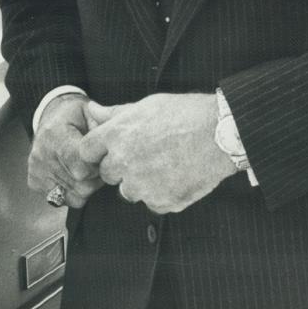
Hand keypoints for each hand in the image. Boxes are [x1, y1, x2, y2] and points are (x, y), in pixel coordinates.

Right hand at [27, 94, 105, 209]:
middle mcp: (41, 154)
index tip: (100, 156)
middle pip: (82, 185)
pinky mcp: (34, 183)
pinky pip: (64, 200)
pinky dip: (74, 192)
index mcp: (55, 134)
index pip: (82, 167)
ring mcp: (36, 171)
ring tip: (86, 169)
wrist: (51, 118)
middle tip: (97, 163)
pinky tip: (74, 176)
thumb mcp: (90, 112)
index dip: (98, 165)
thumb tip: (113, 141)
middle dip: (96, 177)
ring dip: (87, 186)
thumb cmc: (75, 116)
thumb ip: (103, 126)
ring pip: (76, 196)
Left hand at [78, 93, 235, 214]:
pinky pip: (153, 203)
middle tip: (146, 155)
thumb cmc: (186, 114)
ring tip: (166, 164)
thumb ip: (115, 113)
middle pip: (108, 174)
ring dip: (141, 183)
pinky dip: (163, 194)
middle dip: (121, 167)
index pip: (86, 152)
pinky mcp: (162, 202)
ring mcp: (142, 186)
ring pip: (130, 191)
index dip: (98, 151)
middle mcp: (124, 163)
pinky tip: (178, 176)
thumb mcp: (147, 105)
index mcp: (116, 136)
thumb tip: (92, 111)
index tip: (109, 150)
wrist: (220, 135)